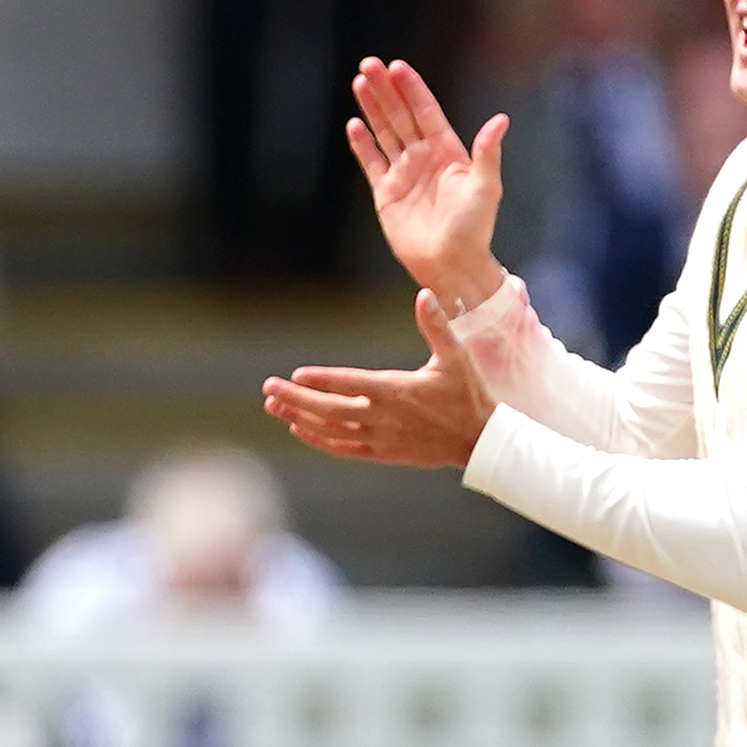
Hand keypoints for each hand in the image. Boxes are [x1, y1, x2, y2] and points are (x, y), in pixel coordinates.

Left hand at [262, 289, 493, 468]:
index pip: (349, 384)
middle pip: (328, 409)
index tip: (295, 375)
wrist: (478, 440)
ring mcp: (380, 437)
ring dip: (299, 417)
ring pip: (330, 430)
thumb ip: (436, 326)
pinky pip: (342, 447)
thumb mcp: (455, 357)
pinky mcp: (381, 452)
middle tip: (268, 387)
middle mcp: (382, 416)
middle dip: (295, 398)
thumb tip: (424, 293)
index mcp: (396, 390)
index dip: (321, 380)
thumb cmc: (467, 394)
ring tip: (273, 406)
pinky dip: (318, 439)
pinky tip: (298, 428)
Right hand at [342, 60, 508, 309]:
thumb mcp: (485, 187)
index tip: (398, 67)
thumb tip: (500, 120)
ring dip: (372, 108)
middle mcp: (424, 157)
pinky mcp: (386, 194)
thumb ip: (487, 152)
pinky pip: (371, 162)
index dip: (412, 89)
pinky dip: (362, 144)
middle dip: (385, 89)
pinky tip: (354, 124)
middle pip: (400, 115)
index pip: (426, 111)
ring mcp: (404, 174)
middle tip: (369, 64)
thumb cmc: (475, 227)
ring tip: (359, 82)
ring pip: (384, 132)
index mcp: (448, 151)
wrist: (451, 264)